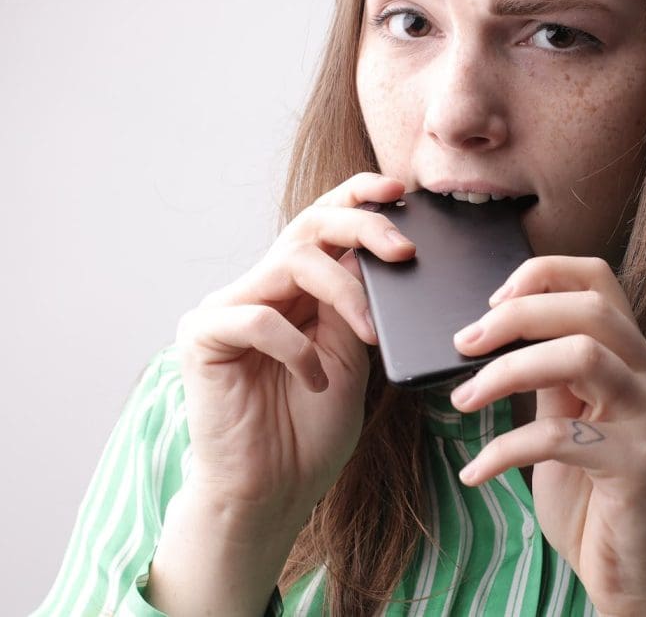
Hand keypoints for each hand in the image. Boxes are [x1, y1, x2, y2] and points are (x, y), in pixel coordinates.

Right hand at [174, 172, 414, 528]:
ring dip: (345, 294)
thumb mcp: (352, 357)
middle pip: (311, 225)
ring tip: (369, 337)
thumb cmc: (312, 429)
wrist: (273, 493)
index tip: (401, 191)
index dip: (359, 196)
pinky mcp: (202, 334)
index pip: (325, 223)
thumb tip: (377, 254)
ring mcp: (229, 306)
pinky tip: (313, 380)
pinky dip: (296, 347)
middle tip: (403, 251)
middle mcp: (262, 287)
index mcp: (299, 288)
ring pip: (291, 261)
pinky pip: (257, 317)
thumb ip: (357, 304)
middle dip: (363, 226)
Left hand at [451, 256, 645, 616]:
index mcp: (639, 361)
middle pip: (590, 307)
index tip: (492, 300)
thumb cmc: (596, 503)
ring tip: (463, 399)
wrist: (641, 584)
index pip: (599, 281)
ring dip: (507, 371)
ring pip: (581, 355)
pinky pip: (559, 436)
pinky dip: (504, 448)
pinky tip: (475, 471)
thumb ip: (548, 378)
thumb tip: (494, 335)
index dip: (543, 273)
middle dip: (516, 315)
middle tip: (464, 342)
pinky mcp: (641, 466)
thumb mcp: (567, 425)